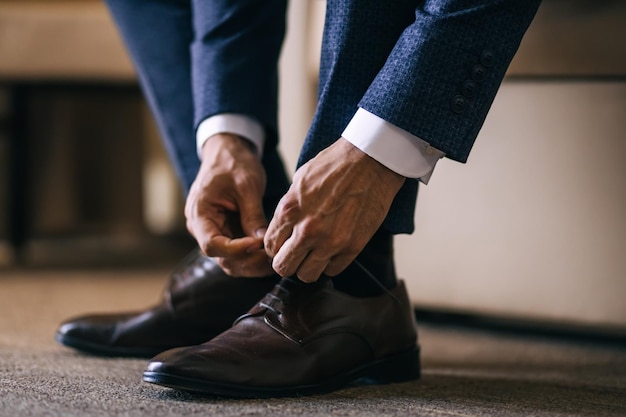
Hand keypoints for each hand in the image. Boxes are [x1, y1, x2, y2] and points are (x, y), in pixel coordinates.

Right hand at [185, 133, 272, 276]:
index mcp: (199, 213)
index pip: (212, 245)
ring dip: (253, 264)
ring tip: (275, 258)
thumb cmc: (234, 163)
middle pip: (222, 258)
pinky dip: (253, 256)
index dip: (236, 250)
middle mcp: (201, 228)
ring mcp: (213, 231)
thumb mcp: (246, 185)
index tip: (259, 244)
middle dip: (249, 261)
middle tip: (274, 257)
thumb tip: (263, 242)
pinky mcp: (225, 232)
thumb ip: (253, 214)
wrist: (228, 152)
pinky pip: (237, 253)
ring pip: (231, 260)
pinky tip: (271, 254)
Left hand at [264, 138, 404, 281]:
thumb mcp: (299, 180)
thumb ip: (289, 207)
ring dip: (309, 266)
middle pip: (284, 267)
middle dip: (287, 262)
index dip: (275, 247)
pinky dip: (331, 263)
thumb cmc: (334, 165)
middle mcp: (307, 230)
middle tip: (296, 253)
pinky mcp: (352, 247)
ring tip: (315, 253)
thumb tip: (283, 227)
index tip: (284, 244)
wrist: (370, 161)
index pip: (270, 247)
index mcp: (289, 211)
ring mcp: (330, 241)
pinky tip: (333, 249)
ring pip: (307, 275)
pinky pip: (333, 270)